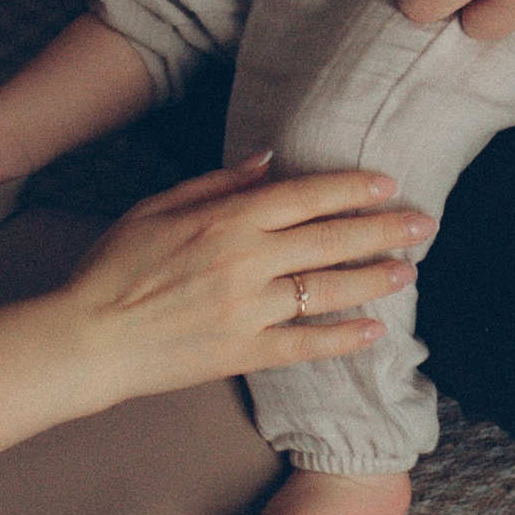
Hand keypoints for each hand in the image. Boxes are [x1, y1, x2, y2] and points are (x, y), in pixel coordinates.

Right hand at [60, 156, 436, 401]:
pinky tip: (373, 331)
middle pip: (330, 239)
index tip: (388, 183)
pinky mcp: (243, 353)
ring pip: (327, 290)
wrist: (88, 337)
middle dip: (384, 229)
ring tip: (408, 271)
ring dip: (373, 279)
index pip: (306, 196)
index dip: (352, 187)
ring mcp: (248, 310)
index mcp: (226, 219)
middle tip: (425, 224)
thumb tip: (268, 162)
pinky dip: (342, 339)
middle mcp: (246, 261)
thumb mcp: (157, 205)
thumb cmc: (115, 265)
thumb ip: (216, 183)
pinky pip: (305, 345)